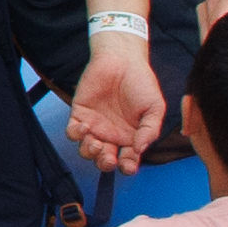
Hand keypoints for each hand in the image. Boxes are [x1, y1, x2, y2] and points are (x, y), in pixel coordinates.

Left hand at [68, 34, 164, 172]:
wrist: (122, 59)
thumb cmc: (141, 83)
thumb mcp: (154, 108)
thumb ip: (150, 130)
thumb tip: (140, 150)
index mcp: (131, 138)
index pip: (127, 160)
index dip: (127, 167)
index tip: (128, 166)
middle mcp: (111, 136)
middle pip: (105, 160)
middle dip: (106, 164)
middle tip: (109, 158)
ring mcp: (95, 126)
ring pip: (87, 150)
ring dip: (90, 152)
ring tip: (97, 143)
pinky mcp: (80, 114)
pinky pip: (73, 132)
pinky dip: (76, 134)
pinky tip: (85, 127)